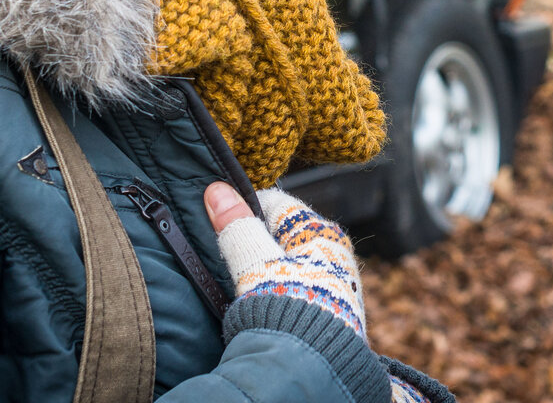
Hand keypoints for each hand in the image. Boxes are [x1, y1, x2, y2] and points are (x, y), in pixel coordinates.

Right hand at [204, 182, 365, 337]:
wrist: (315, 364)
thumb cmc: (288, 307)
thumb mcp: (255, 262)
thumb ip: (236, 226)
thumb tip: (216, 189)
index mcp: (322, 231)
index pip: (277, 203)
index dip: (245, 209)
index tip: (223, 223)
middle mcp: (335, 252)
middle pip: (284, 233)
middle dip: (255, 241)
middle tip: (231, 256)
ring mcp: (336, 282)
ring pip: (290, 261)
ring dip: (266, 267)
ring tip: (247, 283)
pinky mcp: (332, 309)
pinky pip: (298, 286)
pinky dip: (278, 288)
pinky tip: (265, 302)